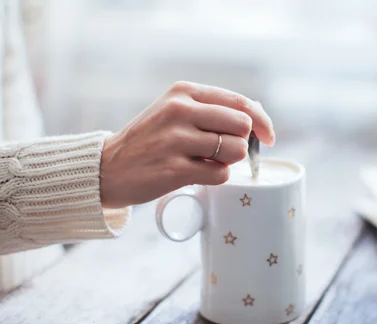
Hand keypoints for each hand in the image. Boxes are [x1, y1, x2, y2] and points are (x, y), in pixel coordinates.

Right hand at [99, 81, 274, 207]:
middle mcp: (180, 110)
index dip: (262, 122)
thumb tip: (258, 116)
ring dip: (227, 161)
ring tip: (204, 161)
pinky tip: (195, 173)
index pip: (241, 102)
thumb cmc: (150, 140)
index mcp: (184, 92)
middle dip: (239, 143)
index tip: (268, 138)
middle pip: (242, 126)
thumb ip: (212, 110)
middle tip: (220, 151)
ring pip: (235, 151)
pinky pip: (221, 174)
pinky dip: (216, 177)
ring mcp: (176, 140)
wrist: (108, 168)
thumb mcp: (174, 111)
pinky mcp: (175, 169)